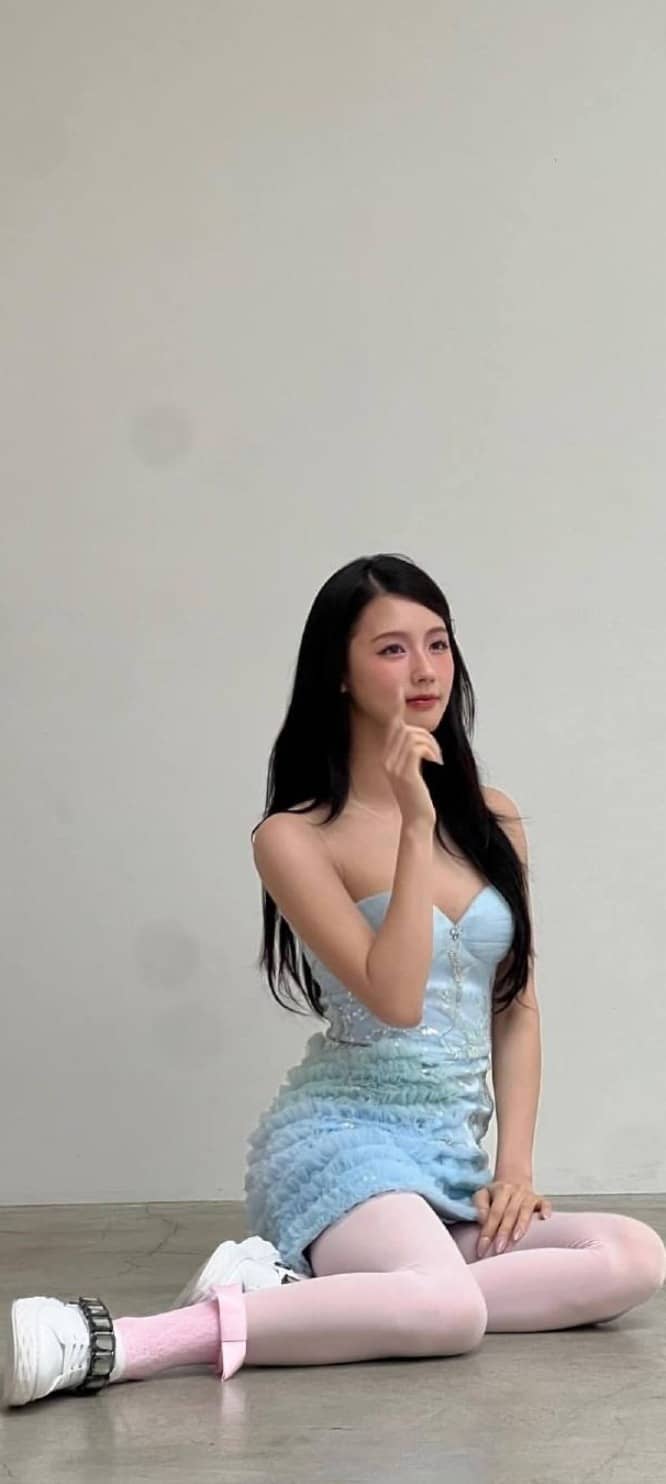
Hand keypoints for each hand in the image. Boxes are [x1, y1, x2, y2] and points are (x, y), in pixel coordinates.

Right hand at [383, 683, 442, 828]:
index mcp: (388, 756)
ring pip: (413, 736)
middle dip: (426, 735)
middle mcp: (387, 759)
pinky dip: (431, 751)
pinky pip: (418, 748)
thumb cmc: (418, 797)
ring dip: (431, 744)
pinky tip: (436, 763)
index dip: (394, 707)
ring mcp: (393, 766)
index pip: (392, 726)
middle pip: (406, 729)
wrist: (417, 820)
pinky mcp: (405, 773)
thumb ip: (412, 754)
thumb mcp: (413, 771)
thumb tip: (420, 738)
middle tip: (436, 753)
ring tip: (437, 759)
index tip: (397, 689)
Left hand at [472, 1178, 552, 1257]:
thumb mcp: (483, 1193)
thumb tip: (482, 1220)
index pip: (493, 1213)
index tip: (482, 1248)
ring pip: (525, 1210)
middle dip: (503, 1232)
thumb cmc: (497, 1193)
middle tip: (498, 1249)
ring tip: (515, 1239)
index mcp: (500, 1190)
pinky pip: (545, 1203)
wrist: (514, 1178)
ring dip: (521, 1225)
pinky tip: (545, 1218)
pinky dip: (545, 1210)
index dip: (487, 1231)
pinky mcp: (540, 1199)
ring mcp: (528, 1196)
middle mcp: (515, 1192)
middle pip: (509, 1213)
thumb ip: (479, 1206)